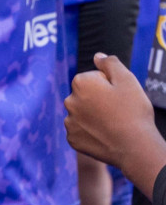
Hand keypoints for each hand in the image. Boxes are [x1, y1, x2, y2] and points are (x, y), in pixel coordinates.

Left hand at [65, 53, 165, 192]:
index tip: (120, 98)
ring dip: (93, 117)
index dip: (110, 87)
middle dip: (99, 100)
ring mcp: (69, 122)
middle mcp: (69, 101)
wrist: (136, 148)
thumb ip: (110, 63)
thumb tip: (97, 56)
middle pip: (86, 96)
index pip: (94, 79)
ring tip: (112, 125)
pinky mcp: (72, 139)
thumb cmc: (133, 112)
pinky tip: (105, 137)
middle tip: (118, 112)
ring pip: (83, 114)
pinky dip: (91, 133)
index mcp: (80, 83)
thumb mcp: (128, 80)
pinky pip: (81, 131)